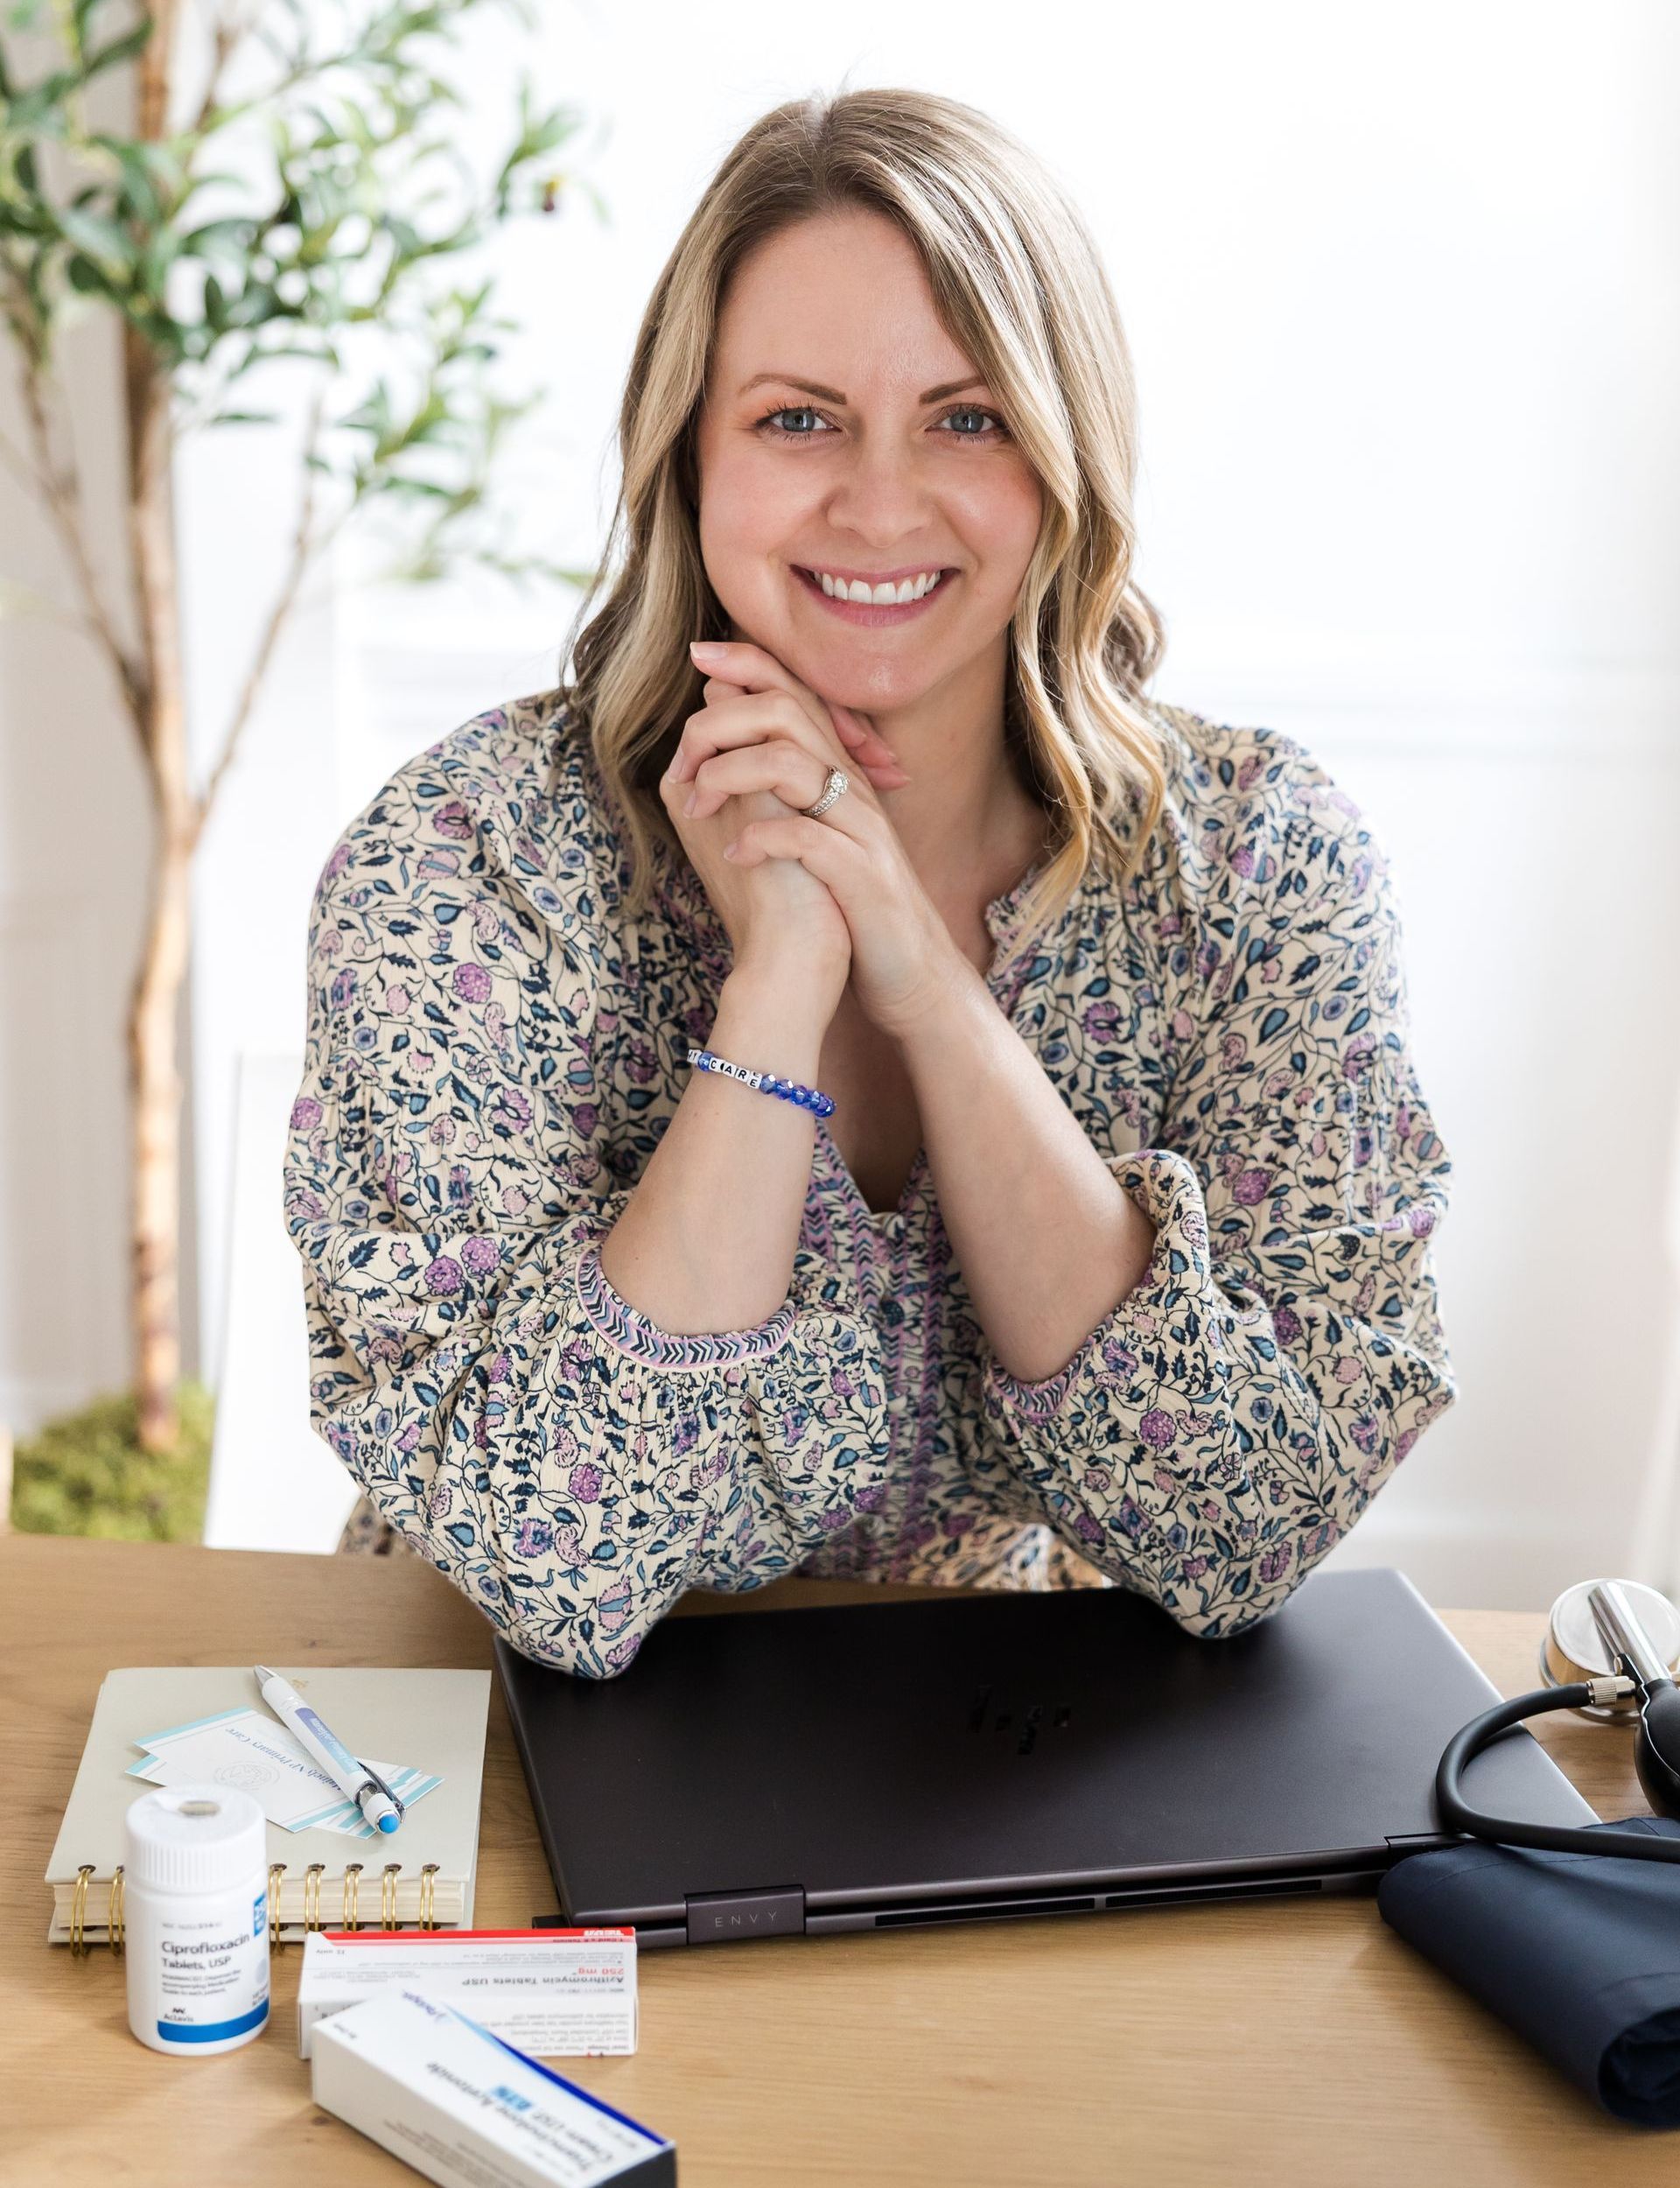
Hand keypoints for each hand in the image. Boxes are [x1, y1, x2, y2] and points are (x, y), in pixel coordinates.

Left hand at [668, 639, 968, 1035]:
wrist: (911, 974)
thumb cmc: (850, 905)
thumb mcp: (814, 833)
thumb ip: (781, 785)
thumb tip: (729, 732)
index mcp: (839, 774)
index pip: (795, 691)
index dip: (747, 664)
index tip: (698, 656)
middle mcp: (853, 789)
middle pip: (788, 712)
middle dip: (722, 724)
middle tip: (683, 762)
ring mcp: (861, 830)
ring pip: (794, 764)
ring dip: (734, 775)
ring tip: (700, 807)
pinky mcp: (863, 876)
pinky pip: (809, 838)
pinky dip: (764, 839)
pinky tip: (736, 856)